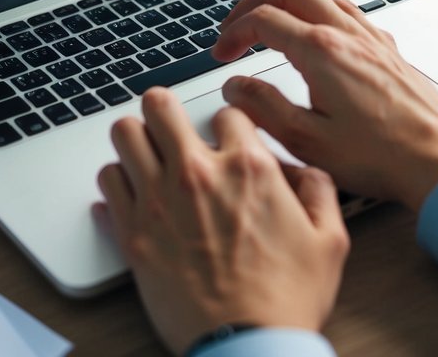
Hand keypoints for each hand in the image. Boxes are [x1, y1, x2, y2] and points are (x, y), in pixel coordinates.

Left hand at [95, 89, 348, 353]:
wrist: (247, 345)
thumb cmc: (285, 300)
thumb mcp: (330, 241)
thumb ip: (320, 192)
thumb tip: (308, 174)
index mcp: (249, 168)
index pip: (226, 112)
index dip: (228, 124)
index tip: (225, 135)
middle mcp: (199, 174)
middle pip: (160, 105)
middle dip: (166, 110)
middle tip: (169, 123)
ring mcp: (159, 200)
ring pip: (124, 134)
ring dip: (136, 138)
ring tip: (146, 150)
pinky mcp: (132, 231)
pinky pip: (107, 180)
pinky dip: (117, 180)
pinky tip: (132, 191)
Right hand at [211, 0, 437, 211]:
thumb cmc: (380, 156)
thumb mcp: (306, 141)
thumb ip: (263, 108)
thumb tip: (235, 87)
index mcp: (321, 52)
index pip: (263, 19)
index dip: (233, 32)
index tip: (222, 55)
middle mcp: (347, 35)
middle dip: (254, 0)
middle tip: (236, 25)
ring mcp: (371, 38)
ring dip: (288, 2)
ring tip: (270, 26)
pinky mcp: (387, 50)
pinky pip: (348, 12)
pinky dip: (320, 13)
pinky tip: (318, 37)